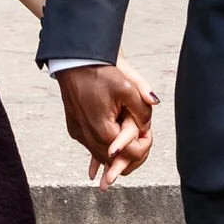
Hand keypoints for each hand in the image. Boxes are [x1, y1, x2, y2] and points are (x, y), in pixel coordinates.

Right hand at [56, 62, 162, 190]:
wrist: (74, 61)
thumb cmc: (99, 72)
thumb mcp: (128, 88)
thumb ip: (142, 110)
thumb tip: (148, 125)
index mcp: (103, 130)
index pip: (130, 153)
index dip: (144, 145)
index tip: (149, 133)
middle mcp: (88, 136)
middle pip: (114, 160)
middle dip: (130, 152)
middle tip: (142, 139)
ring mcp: (79, 133)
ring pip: (101, 155)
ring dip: (115, 152)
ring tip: (129, 144)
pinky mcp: (74, 128)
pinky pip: (90, 145)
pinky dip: (100, 149)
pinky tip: (101, 162)